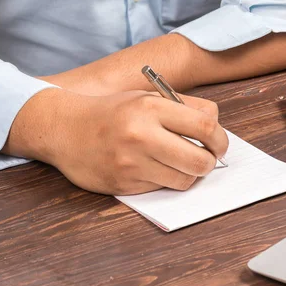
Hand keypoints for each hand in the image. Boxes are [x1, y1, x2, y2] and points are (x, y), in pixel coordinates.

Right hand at [3, 88, 228, 194]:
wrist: (65, 129)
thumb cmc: (113, 112)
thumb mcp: (147, 97)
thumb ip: (186, 107)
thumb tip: (217, 125)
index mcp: (151, 108)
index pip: (205, 126)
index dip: (221, 139)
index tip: (220, 145)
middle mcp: (142, 136)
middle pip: (200, 160)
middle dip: (210, 162)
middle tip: (206, 159)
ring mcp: (132, 163)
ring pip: (184, 180)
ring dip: (190, 174)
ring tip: (181, 164)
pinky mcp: (124, 184)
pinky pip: (162, 188)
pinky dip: (166, 180)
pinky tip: (155, 168)